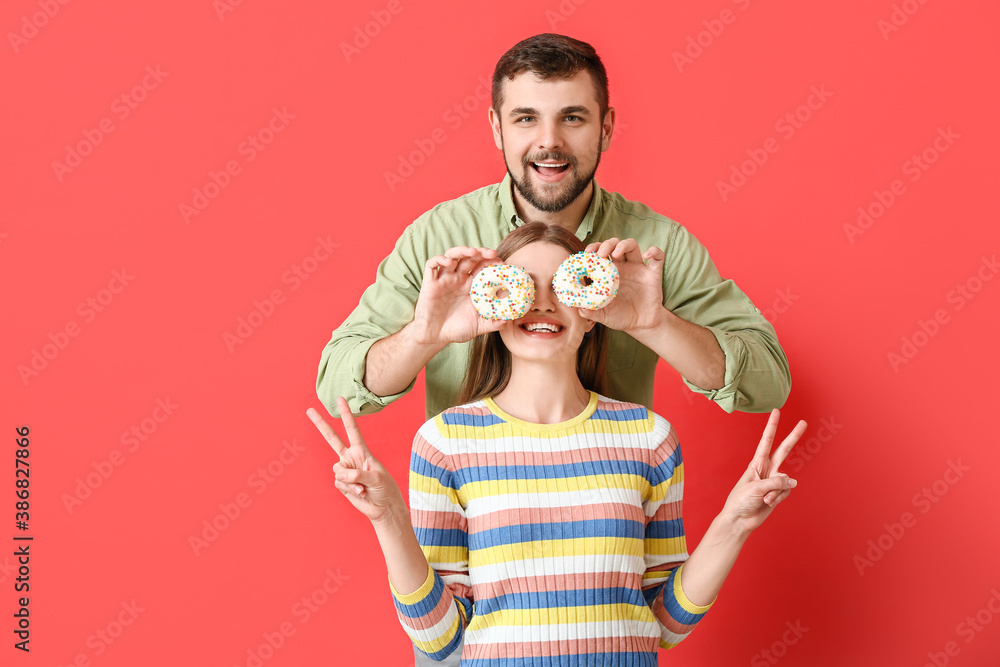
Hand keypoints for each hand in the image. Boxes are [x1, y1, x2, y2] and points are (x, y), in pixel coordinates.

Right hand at [306, 397, 403, 523]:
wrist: (383, 506)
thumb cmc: (385, 488)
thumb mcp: (376, 479)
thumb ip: (358, 475)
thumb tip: (339, 474)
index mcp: (362, 451)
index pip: (352, 430)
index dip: (346, 415)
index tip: (340, 399)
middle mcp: (351, 458)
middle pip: (332, 439)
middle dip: (321, 424)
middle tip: (309, 410)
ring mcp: (345, 471)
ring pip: (337, 470)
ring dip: (350, 481)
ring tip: (363, 488)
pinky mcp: (341, 484)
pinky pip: (338, 483)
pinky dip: (349, 489)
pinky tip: (359, 493)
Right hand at [411, 246, 506, 345]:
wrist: (434, 337)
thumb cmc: (456, 330)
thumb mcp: (479, 326)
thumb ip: (494, 322)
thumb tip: (510, 319)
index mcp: (471, 286)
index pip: (482, 267)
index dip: (492, 262)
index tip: (502, 264)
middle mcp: (458, 279)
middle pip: (470, 258)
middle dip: (481, 252)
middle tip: (492, 253)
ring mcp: (444, 279)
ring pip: (452, 256)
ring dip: (462, 250)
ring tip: (472, 251)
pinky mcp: (430, 282)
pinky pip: (432, 265)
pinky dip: (439, 259)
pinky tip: (448, 262)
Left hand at [580, 237, 665, 332]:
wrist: (641, 325)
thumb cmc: (620, 317)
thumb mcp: (603, 315)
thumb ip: (590, 312)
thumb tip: (578, 308)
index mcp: (608, 273)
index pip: (599, 253)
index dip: (593, 249)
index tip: (587, 252)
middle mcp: (622, 267)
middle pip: (614, 245)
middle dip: (606, 244)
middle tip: (600, 254)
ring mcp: (638, 268)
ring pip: (632, 245)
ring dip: (623, 244)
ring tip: (616, 253)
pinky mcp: (653, 274)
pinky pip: (657, 257)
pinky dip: (654, 251)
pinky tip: (647, 255)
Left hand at [720, 409, 806, 534]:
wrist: (740, 520)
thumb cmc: (740, 501)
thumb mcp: (756, 488)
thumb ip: (776, 482)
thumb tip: (793, 481)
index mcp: (756, 463)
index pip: (766, 441)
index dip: (772, 426)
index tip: (776, 411)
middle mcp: (767, 469)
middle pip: (784, 450)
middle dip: (793, 436)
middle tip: (804, 422)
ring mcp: (774, 481)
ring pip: (786, 480)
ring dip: (776, 492)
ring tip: (763, 499)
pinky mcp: (778, 493)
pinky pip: (786, 492)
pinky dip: (778, 499)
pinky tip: (768, 503)